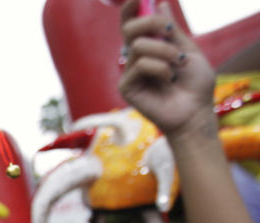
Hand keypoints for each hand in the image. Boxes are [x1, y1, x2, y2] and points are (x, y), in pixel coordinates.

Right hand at [118, 0, 216, 137]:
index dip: (132, 8)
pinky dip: (160, 69)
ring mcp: (129, 73)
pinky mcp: (127, 87)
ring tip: (179, 65)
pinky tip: (170, 80)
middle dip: (151, 24)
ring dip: (165, 52)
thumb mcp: (188, 50)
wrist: (195, 111)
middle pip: (129, 29)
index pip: (132, 24)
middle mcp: (135, 58)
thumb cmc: (194, 85)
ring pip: (138, 47)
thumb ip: (172, 31)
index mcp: (148, 47)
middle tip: (170, 33)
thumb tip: (160, 4)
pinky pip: (140, 66)